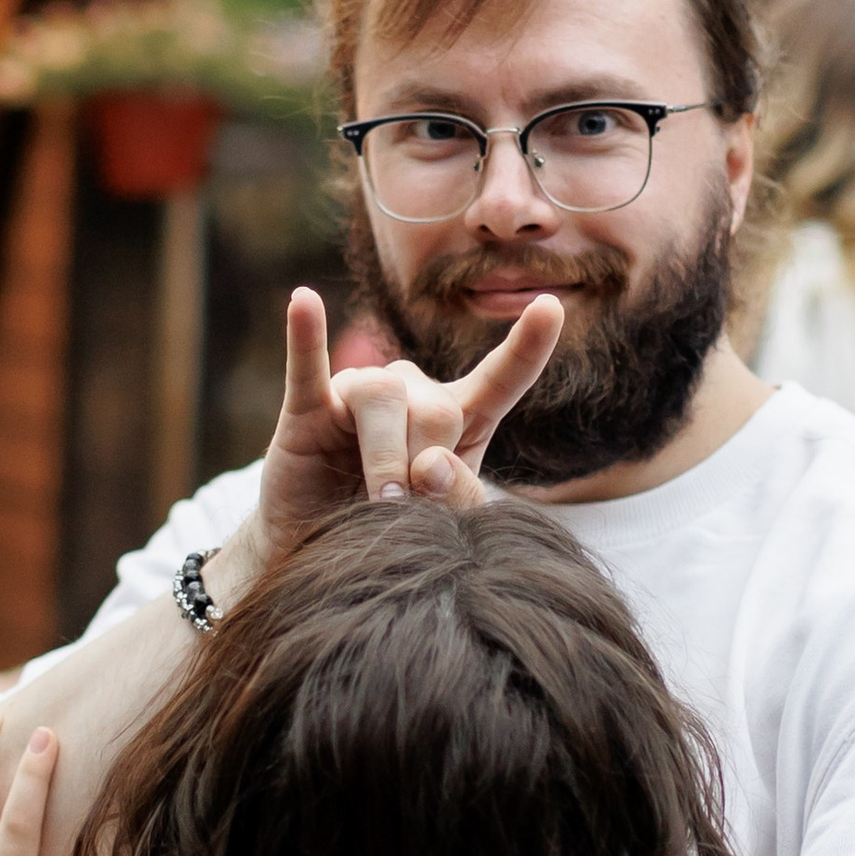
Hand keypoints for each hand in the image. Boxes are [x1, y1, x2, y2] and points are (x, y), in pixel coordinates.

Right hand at [244, 284, 564, 571]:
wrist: (320, 553)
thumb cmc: (392, 531)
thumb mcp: (443, 522)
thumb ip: (458, 498)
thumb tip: (430, 465)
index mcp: (456, 416)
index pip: (500, 378)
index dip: (527, 345)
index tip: (551, 307)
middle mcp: (409, 392)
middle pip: (437, 407)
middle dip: (426, 467)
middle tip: (407, 513)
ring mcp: (355, 395)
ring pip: (383, 396)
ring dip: (385, 459)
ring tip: (379, 504)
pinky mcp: (306, 410)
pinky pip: (307, 367)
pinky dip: (306, 336)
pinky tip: (303, 302)